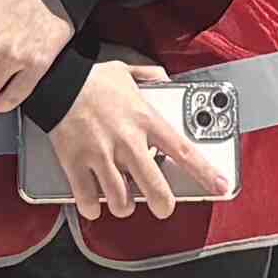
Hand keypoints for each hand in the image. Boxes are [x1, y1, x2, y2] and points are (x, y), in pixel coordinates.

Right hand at [47, 55, 226, 223]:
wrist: (56, 81)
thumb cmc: (92, 79)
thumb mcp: (127, 71)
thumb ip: (152, 76)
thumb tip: (167, 80)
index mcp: (145, 120)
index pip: (183, 151)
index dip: (205, 173)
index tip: (220, 186)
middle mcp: (127, 142)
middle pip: (155, 188)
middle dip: (163, 204)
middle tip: (162, 206)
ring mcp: (101, 156)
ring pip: (121, 201)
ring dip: (124, 205)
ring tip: (123, 198)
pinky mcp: (76, 164)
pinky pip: (88, 200)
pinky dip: (93, 206)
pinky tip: (95, 199)